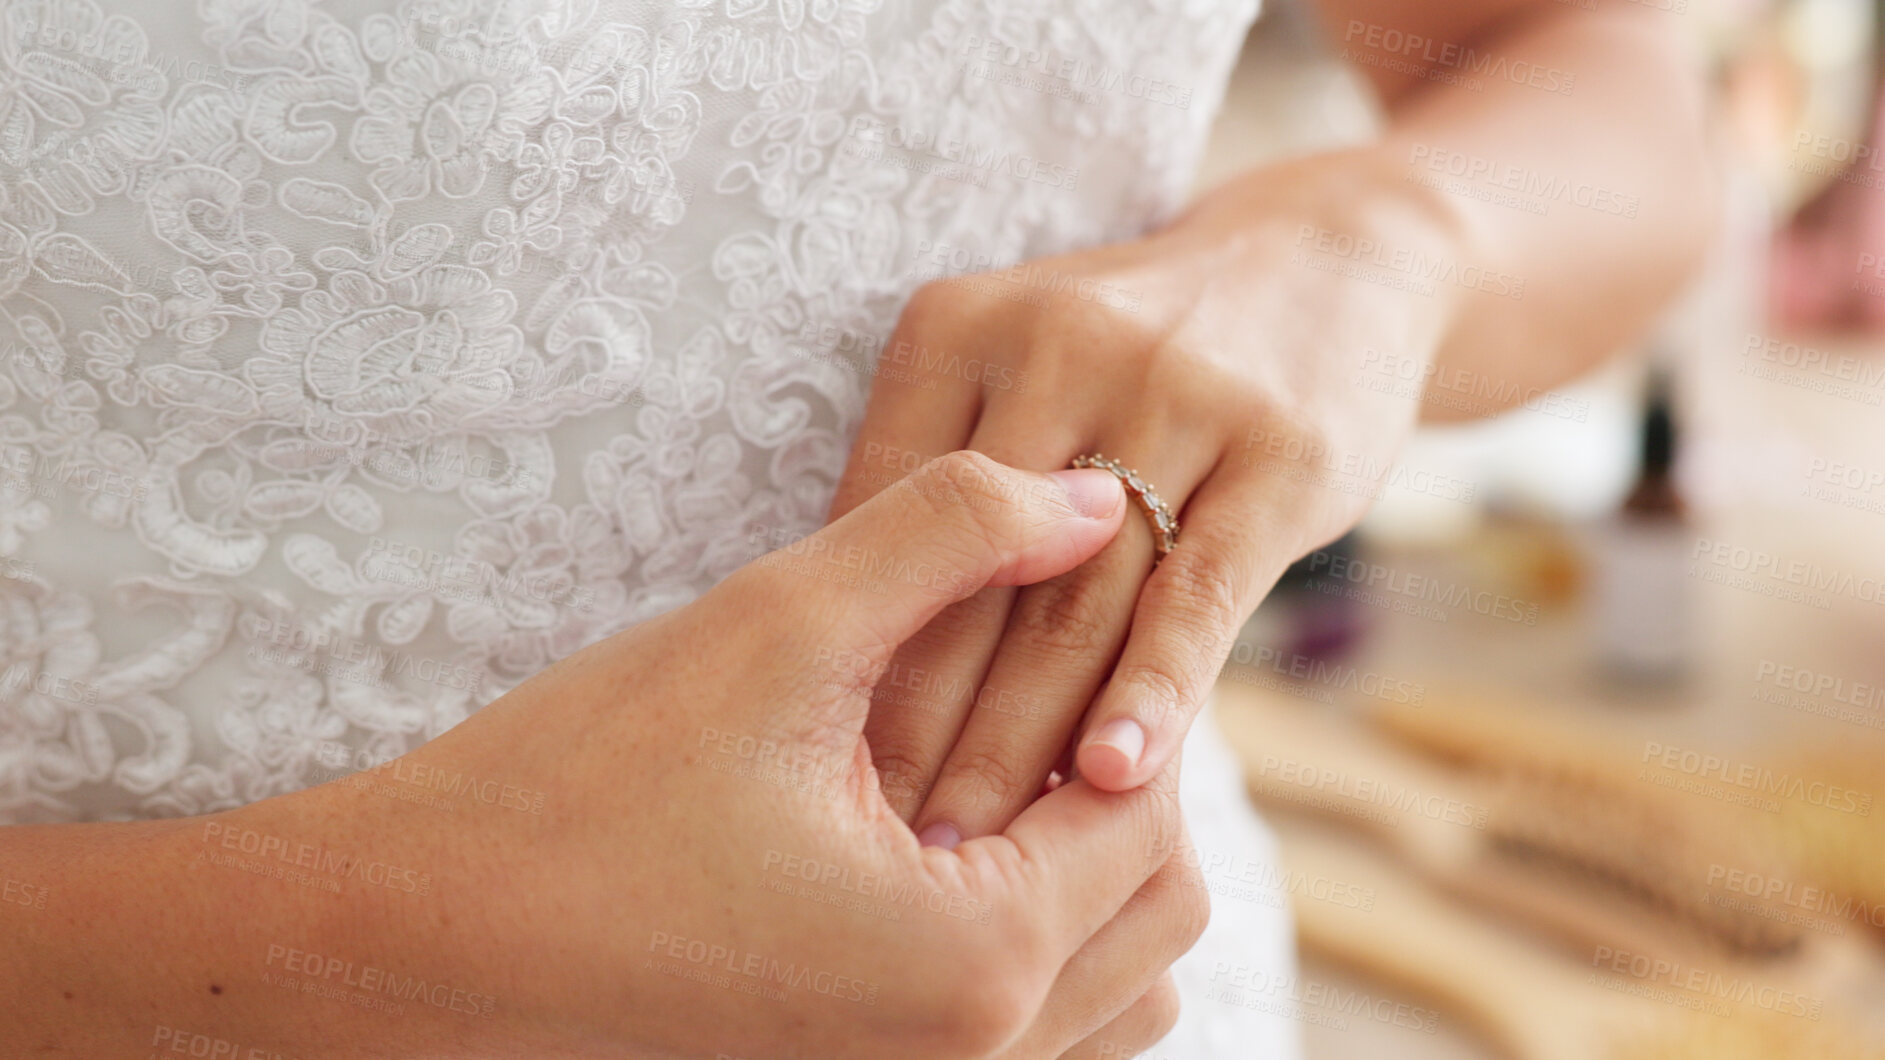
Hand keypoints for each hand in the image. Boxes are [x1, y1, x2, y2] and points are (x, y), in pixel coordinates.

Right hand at [37, 452, 1205, 1058]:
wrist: (410, 944)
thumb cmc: (574, 792)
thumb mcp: (775, 628)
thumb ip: (954, 537)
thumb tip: (1098, 496)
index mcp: (974, 962)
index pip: (1148, 803)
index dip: (1114, 683)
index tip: (1050, 603)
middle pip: (1157, 902)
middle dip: (1117, 778)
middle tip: (1018, 679)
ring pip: (1117, 983)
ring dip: (1089, 865)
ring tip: (981, 763)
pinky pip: (1038, 1029)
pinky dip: (1037, 935)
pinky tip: (939, 846)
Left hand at [832, 150, 1463, 841]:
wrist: (1326, 261)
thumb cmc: (1133, 352)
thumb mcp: (1013, 370)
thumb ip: (935, 485)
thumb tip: (844, 655)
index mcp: (957, 330)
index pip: (881, 522)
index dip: (845, 658)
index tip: (814, 777)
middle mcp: (1056, 349)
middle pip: (968, 575)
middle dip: (916, 728)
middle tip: (871, 846)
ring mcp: (1175, 396)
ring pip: (1076, 600)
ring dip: (1018, 742)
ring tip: (967, 852)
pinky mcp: (1279, 456)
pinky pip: (1197, 594)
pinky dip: (1149, 694)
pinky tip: (1109, 780)